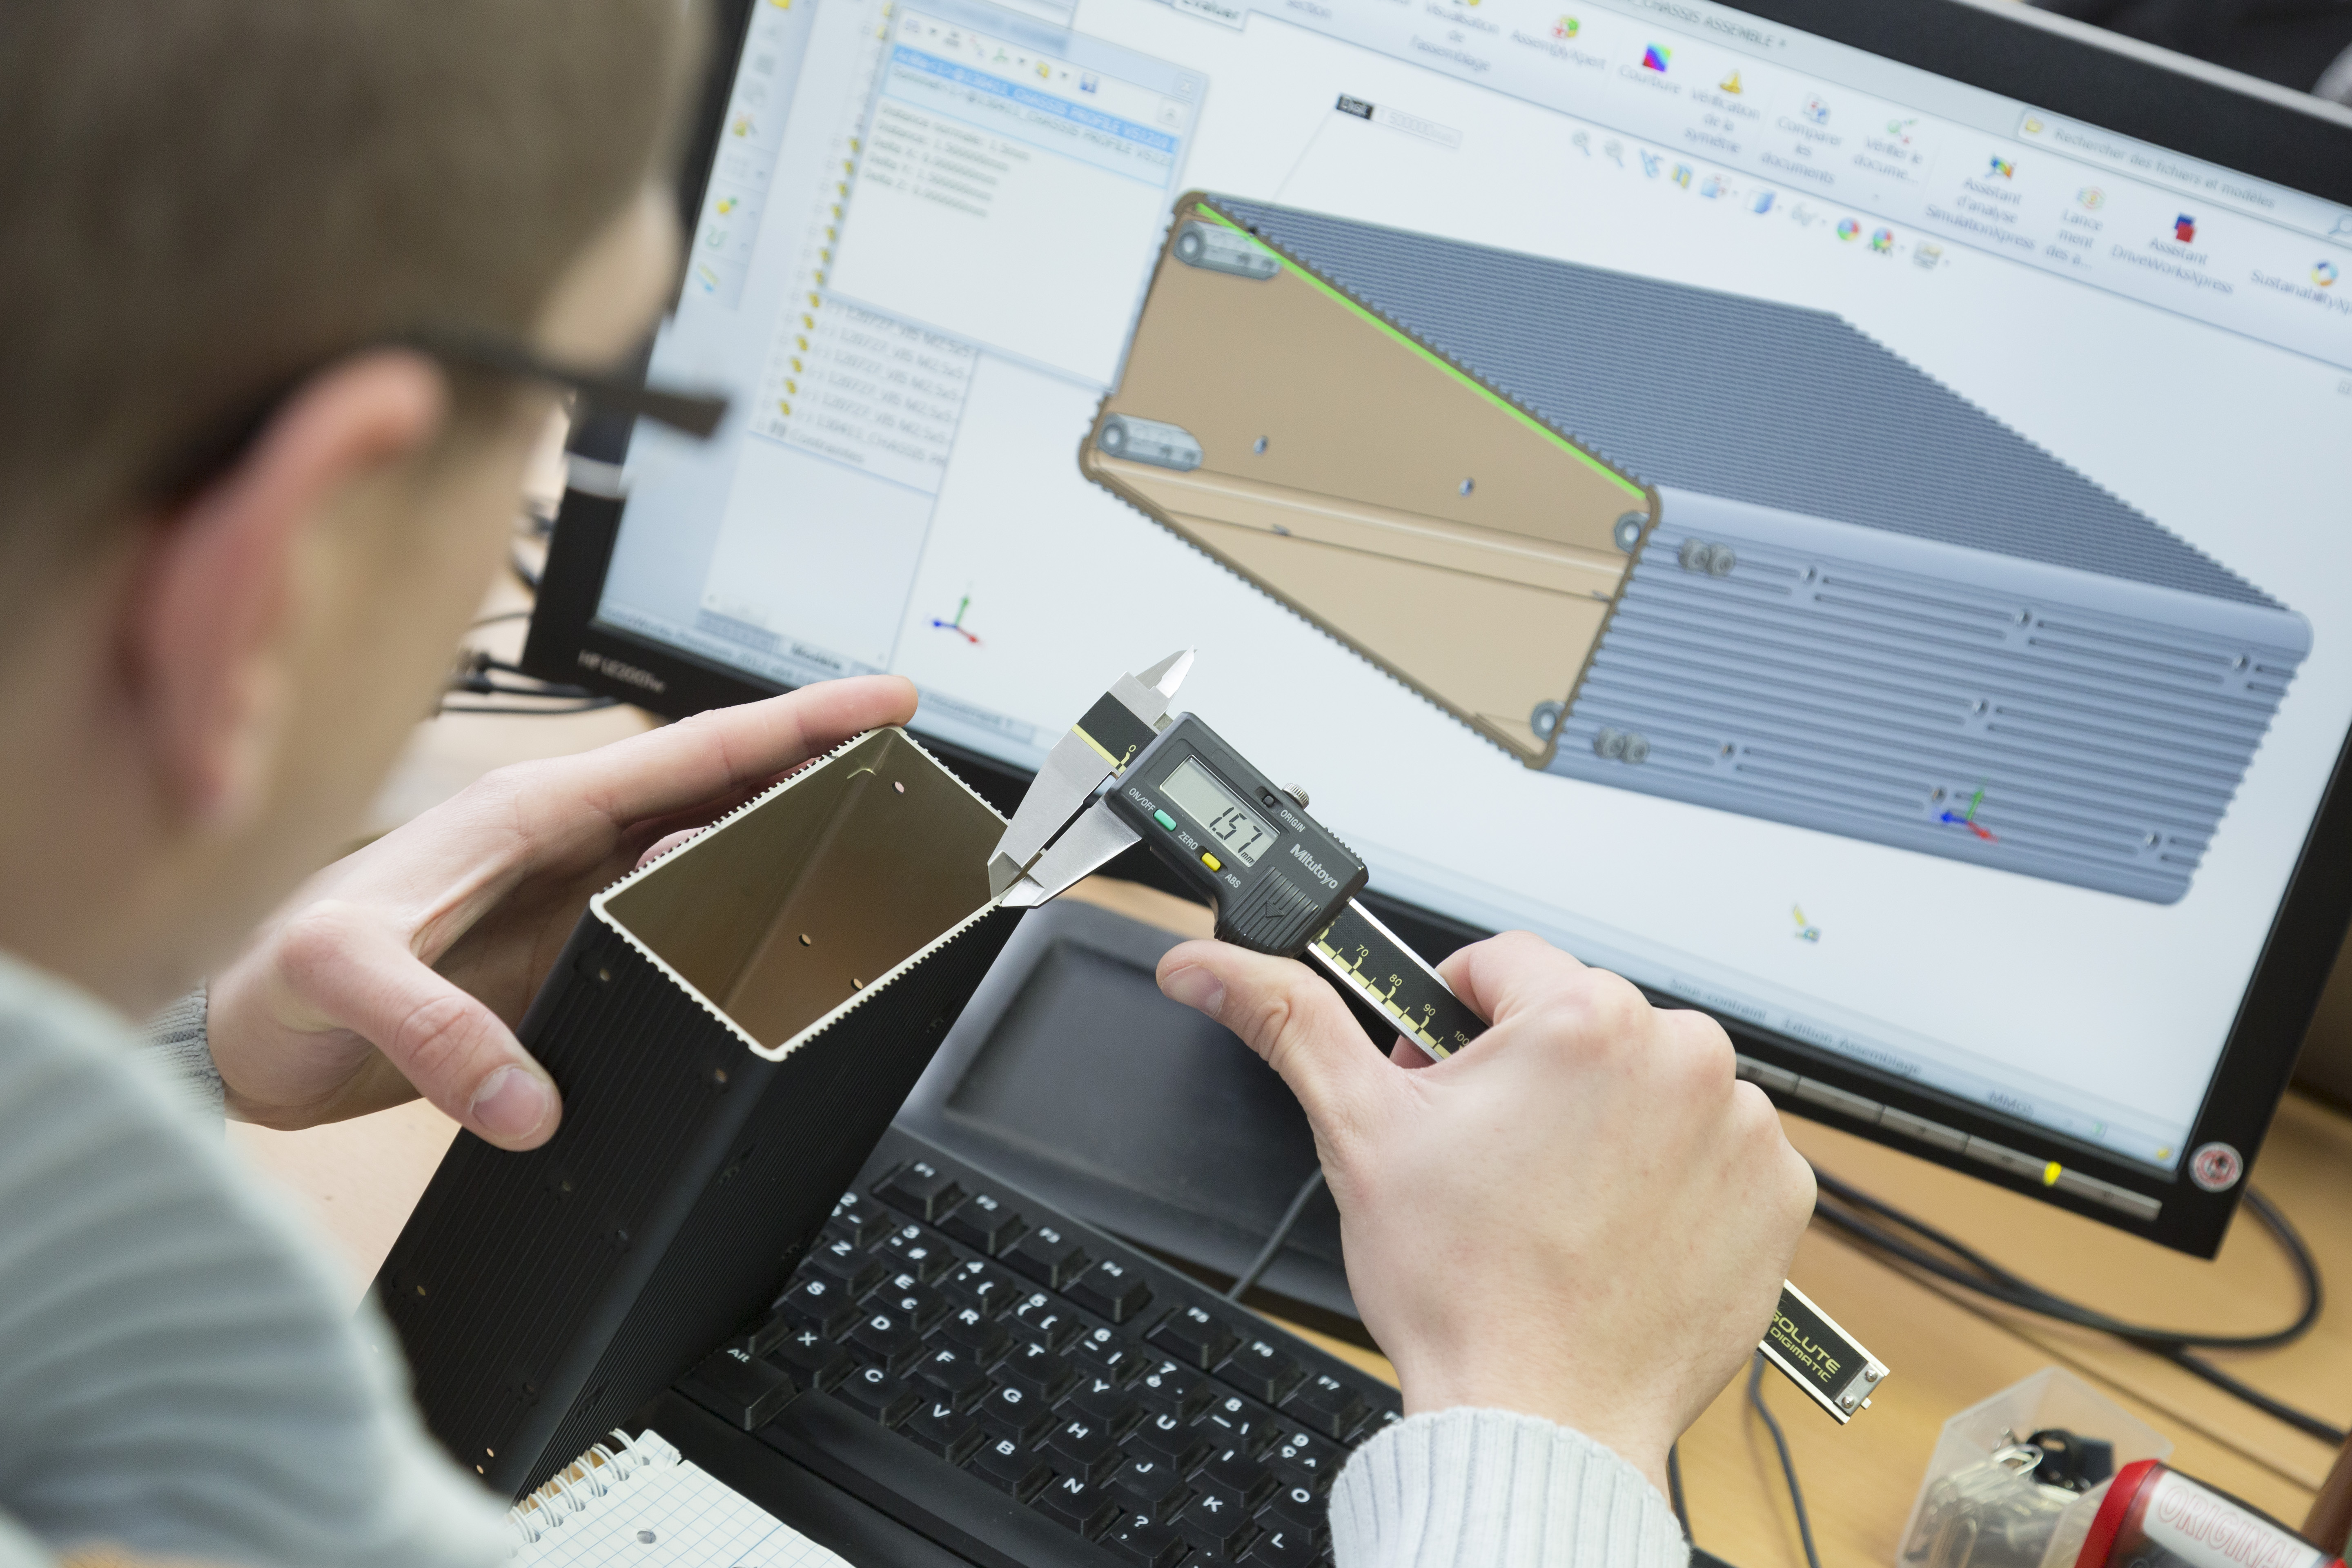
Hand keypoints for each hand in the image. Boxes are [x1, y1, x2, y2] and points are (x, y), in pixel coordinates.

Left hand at [205, 676, 917, 1147]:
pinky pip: (679, 924)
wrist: (239, 1040)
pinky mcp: (566, 958)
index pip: (688, 752)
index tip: (881, 704)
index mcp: (527, 814)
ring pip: (709, 849)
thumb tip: (532, 1100)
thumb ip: (433, 1033)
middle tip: (907, 761)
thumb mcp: (337, 982)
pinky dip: (737, 914)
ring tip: (865, 831)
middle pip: (720, 788)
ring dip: (784, 835)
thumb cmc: (268, 980)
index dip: (793, 724)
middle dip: (818, 763)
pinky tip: (774, 921)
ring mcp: (570, 900)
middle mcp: (560, 846)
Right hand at [1155, 931, 1812, 1494]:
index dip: (1450, 1026)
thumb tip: (1206, 966)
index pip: (1501, 964)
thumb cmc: (1461, 1288)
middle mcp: (1682, 1056)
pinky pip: (1715, 1152)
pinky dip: (1672, 1179)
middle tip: (1488, 1159)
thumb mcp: (1357, 1132)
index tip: (1439, 1087)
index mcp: (1583, 1019)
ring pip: (1648, 1084)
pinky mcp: (1776, 1195)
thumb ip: (1286, 1022)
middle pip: (1581, 1024)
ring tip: (1553, 1199)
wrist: (1539, 1418)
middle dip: (1530, 1075)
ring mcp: (1739, 1129)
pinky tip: (1617, 1226)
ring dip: (1604, 1122)